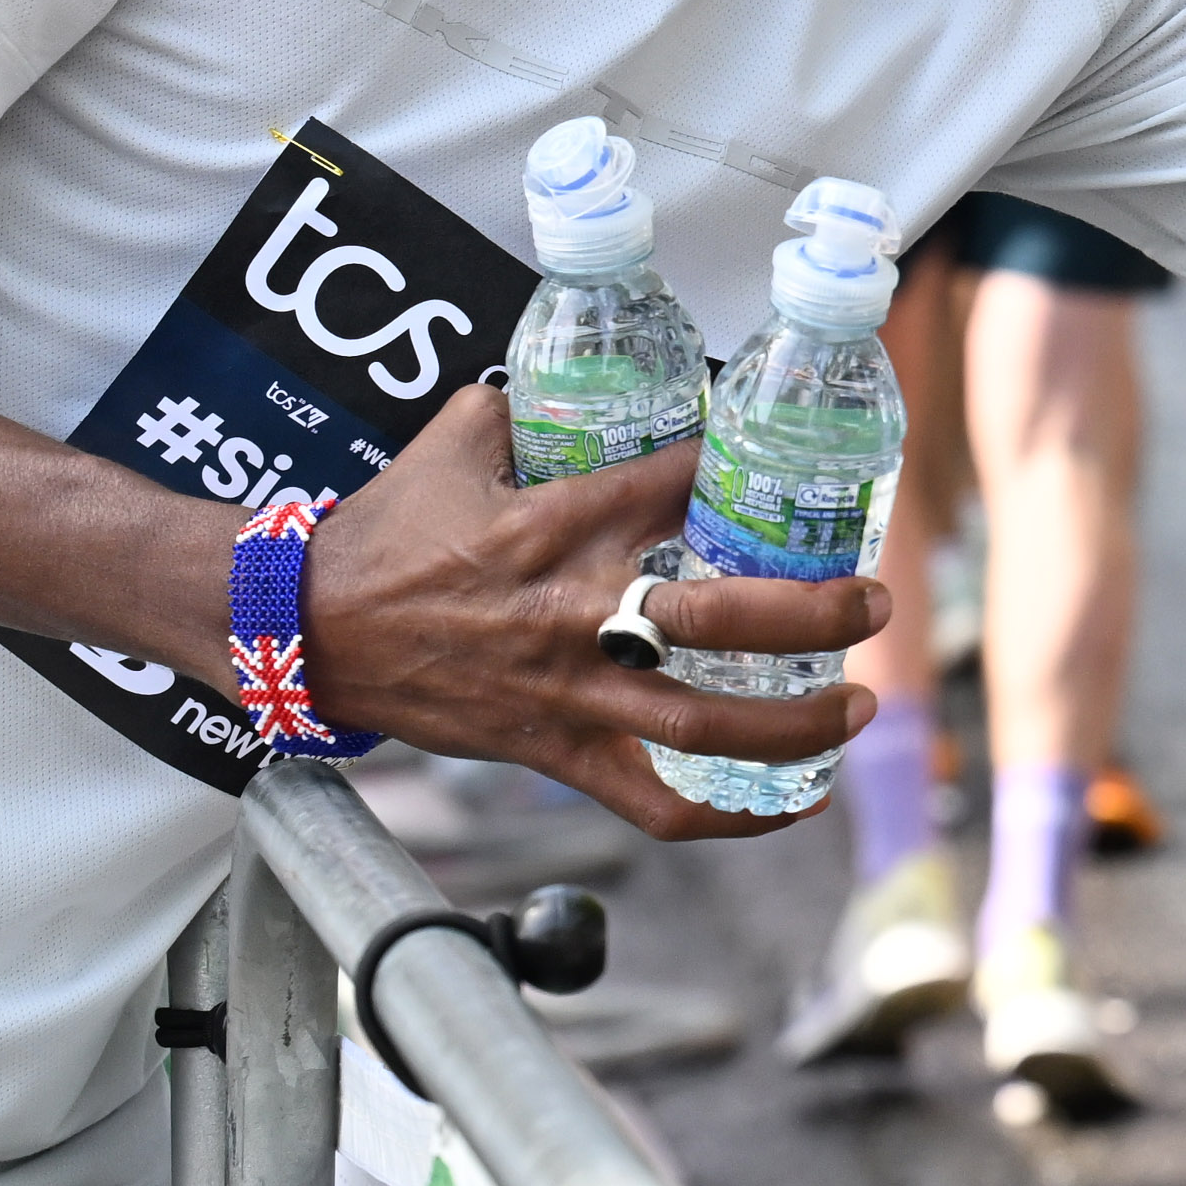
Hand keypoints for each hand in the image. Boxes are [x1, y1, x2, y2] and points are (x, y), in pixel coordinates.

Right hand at [294, 383, 883, 836]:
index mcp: (559, 522)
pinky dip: (731, 815)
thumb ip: (526, 403)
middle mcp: (575, 610)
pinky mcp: (552, 751)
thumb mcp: (456, 439)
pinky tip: (794, 800)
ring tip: (859, 705)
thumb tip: (570, 370)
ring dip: (796, 723)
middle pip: (719, 620)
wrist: (310, 627)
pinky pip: (653, 803)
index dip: (748, 474)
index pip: (682, 486)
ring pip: (702, 725)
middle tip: (875, 601)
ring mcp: (567, 691)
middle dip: (815, 613)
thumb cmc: (386, 532)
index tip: (794, 473)